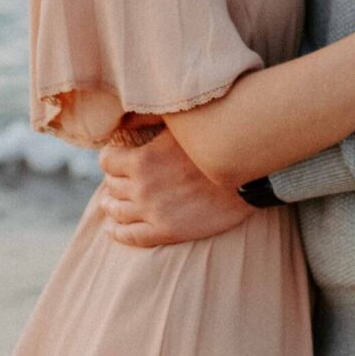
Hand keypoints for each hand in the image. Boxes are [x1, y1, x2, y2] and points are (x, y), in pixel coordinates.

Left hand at [98, 125, 255, 248]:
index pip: (107, 161)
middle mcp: (142, 187)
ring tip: (111, 203)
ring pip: (117, 211)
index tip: (116, 158)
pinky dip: (117, 233)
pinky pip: (131, 236)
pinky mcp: (167, 232)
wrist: (247, 178)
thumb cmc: (215, 145)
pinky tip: (113, 229)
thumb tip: (123, 121)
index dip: (111, 158)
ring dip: (111, 205)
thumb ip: (148, 119)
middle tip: (120, 180)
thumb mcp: (179, 125)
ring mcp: (153, 212)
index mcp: (142, 160)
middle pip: (112, 186)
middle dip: (114, 181)